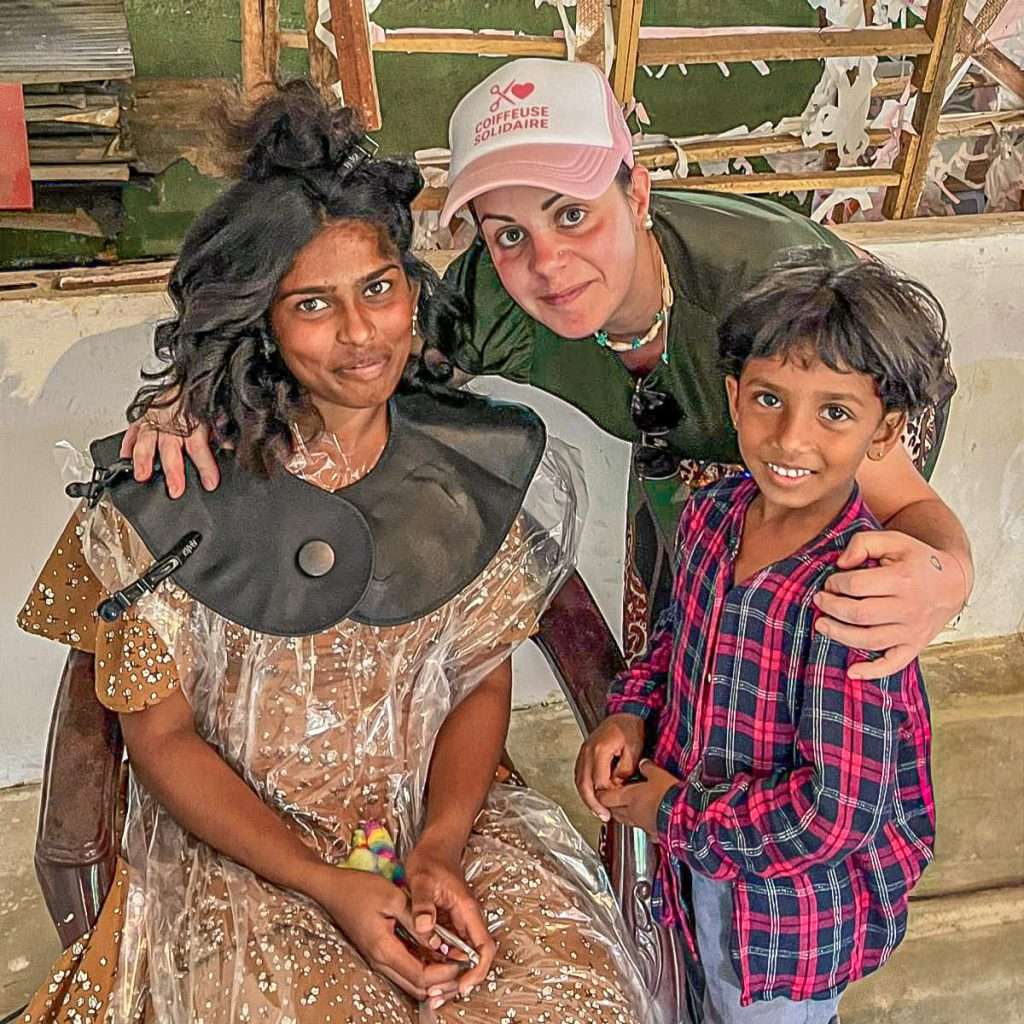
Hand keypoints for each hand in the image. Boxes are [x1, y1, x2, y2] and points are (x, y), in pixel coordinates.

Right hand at [120, 395, 219, 498]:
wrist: (185, 377)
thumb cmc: (198, 397)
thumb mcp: (214, 413)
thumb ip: (221, 430)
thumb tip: (229, 446)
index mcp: (193, 423)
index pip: (199, 447)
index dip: (205, 466)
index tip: (210, 483)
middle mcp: (171, 422)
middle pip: (171, 449)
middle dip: (173, 471)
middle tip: (175, 489)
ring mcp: (154, 420)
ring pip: (146, 440)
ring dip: (143, 459)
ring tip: (142, 475)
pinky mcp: (141, 417)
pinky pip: (131, 431)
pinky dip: (127, 445)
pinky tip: (125, 457)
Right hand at [308, 865, 462, 1002]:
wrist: (332, 889)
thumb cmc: (360, 888)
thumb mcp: (393, 898)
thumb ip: (416, 922)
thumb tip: (439, 942)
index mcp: (383, 949)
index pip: (419, 975)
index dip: (443, 973)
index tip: (461, 961)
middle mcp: (379, 961)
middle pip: (415, 986)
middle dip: (441, 982)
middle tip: (461, 966)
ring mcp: (376, 959)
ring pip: (409, 982)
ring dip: (431, 978)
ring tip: (452, 962)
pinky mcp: (377, 953)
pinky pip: (402, 970)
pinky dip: (420, 968)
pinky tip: (434, 955)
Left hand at [404, 835, 496, 1005]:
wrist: (434, 846)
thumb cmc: (431, 859)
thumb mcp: (422, 879)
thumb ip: (423, 904)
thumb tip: (424, 928)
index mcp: (466, 911)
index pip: (483, 947)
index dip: (477, 970)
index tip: (462, 986)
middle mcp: (466, 920)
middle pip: (473, 959)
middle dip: (459, 982)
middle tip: (437, 997)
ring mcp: (458, 923)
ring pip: (461, 957)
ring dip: (448, 977)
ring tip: (430, 994)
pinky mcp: (448, 924)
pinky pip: (449, 950)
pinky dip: (440, 965)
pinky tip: (424, 973)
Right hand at [575, 713, 645, 821]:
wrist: (623, 713)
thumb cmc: (629, 728)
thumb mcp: (634, 749)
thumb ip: (625, 770)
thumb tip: (618, 785)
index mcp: (600, 751)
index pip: (600, 782)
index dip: (608, 796)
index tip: (617, 803)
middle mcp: (588, 752)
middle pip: (584, 785)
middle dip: (593, 803)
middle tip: (604, 816)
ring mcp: (584, 752)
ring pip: (579, 781)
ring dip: (587, 798)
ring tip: (597, 811)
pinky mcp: (584, 753)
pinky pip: (580, 774)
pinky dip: (584, 787)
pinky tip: (592, 796)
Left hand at [596, 759, 678, 836]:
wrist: (684, 817)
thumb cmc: (669, 796)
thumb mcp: (658, 775)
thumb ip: (647, 768)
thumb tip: (643, 764)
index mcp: (630, 797)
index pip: (606, 797)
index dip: (601, 793)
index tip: (601, 789)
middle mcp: (632, 812)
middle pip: (613, 810)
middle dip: (610, 805)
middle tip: (610, 798)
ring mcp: (642, 824)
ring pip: (625, 820)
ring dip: (622, 814)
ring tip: (625, 807)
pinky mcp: (653, 833)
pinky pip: (641, 828)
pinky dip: (640, 824)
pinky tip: (646, 820)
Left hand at [814, 530, 968, 679]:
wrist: (953, 582)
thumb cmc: (918, 560)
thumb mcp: (894, 540)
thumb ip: (864, 543)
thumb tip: (841, 563)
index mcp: (903, 579)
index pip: (857, 585)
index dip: (836, 584)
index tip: (830, 582)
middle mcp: (909, 608)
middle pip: (859, 614)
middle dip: (832, 608)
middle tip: (820, 601)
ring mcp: (912, 630)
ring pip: (869, 639)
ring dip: (840, 635)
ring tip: (821, 625)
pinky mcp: (915, 646)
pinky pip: (894, 664)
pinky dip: (872, 672)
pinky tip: (852, 672)